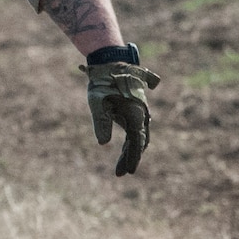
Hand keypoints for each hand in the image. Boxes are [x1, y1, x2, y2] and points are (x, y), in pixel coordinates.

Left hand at [87, 61, 160, 175]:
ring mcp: (140, 113)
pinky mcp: (134, 111)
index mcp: (135, 113)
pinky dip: (131, 142)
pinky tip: (126, 151)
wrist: (110, 64)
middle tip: (121, 174)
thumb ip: (101, 122)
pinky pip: (135, 130)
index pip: (136, 142)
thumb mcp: (97, 102)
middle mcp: (141, 114)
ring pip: (138, 137)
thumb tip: (103, 144)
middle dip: (131, 158)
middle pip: (139, 142)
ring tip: (122, 169)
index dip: (133, 158)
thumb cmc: (103, 82)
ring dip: (131, 152)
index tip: (128, 172)